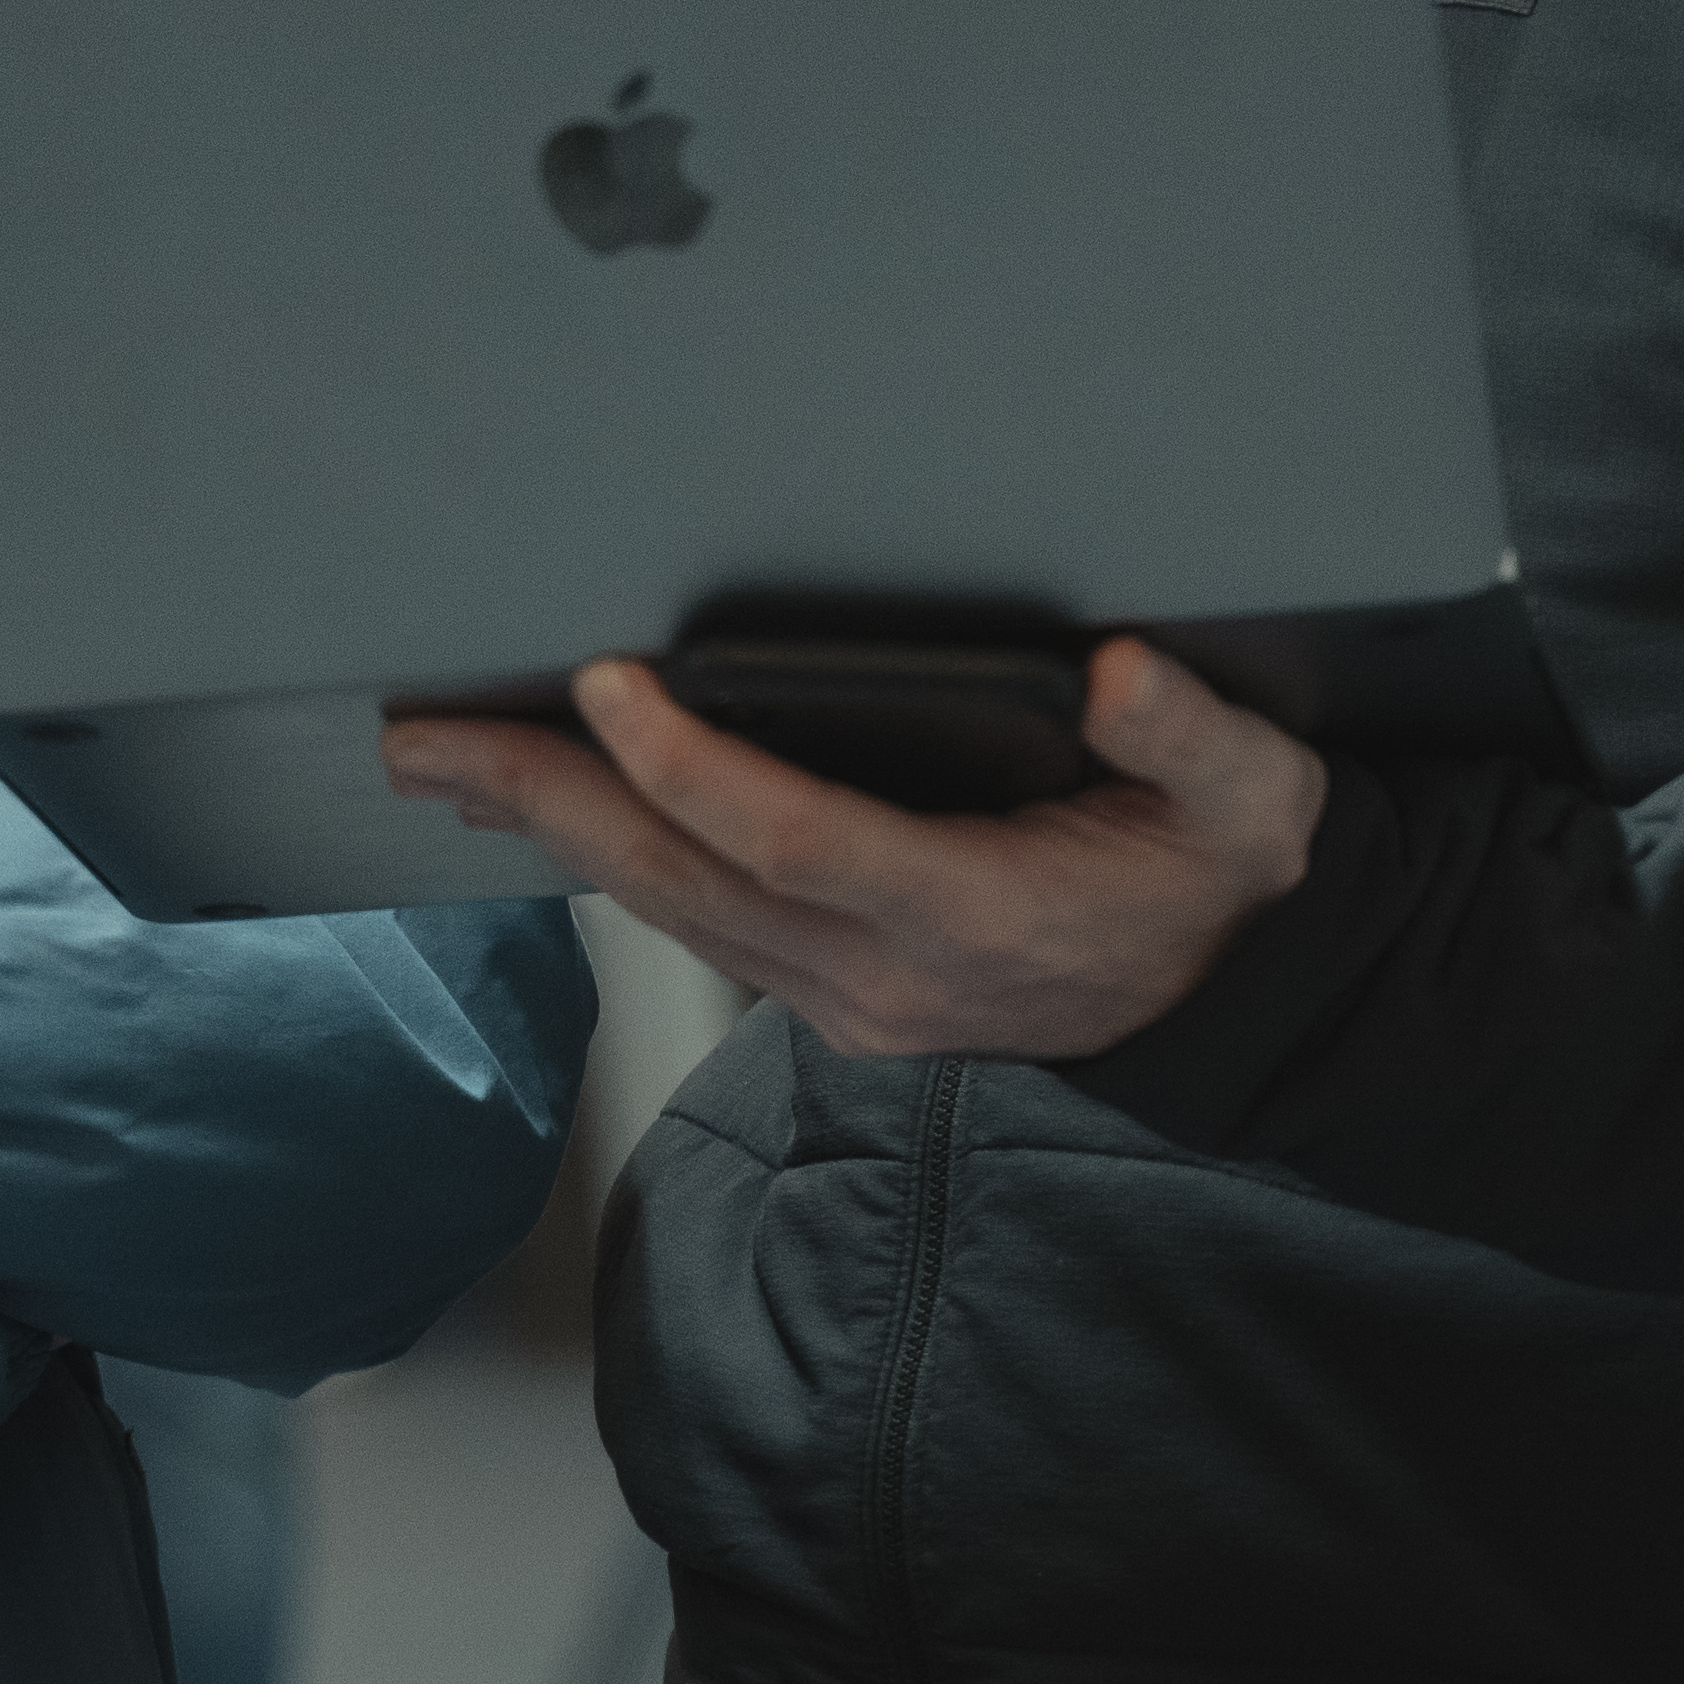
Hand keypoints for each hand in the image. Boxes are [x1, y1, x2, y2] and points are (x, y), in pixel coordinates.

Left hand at [382, 641, 1320, 1063]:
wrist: (1233, 1003)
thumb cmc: (1225, 878)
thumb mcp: (1254, 800)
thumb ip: (1194, 739)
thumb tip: (1121, 679)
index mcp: (979, 916)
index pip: (798, 841)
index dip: (692, 768)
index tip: (608, 685)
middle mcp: (889, 974)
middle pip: (684, 883)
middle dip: (547, 802)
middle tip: (430, 737)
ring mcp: (851, 999)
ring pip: (669, 912)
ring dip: (552, 835)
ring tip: (447, 763)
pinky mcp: (833, 997)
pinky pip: (694, 925)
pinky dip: (608, 861)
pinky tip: (546, 816)